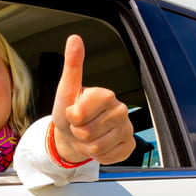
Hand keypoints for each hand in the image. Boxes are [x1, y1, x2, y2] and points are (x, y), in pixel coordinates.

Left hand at [51, 35, 135, 164]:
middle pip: (88, 133)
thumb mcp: (66, 90)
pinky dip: (98, 155)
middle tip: (80, 126)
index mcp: (105, 94)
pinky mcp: (129, 146)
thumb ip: (72, 65)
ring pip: (97, 148)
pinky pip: (108, 157)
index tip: (73, 113)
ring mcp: (127, 129)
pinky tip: (98, 145)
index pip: (80, 114)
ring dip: (86, 146)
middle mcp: (120, 109)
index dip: (72, 117)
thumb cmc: (69, 112)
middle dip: (78, 133)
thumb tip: (74, 38)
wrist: (73, 137)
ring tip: (87, 136)